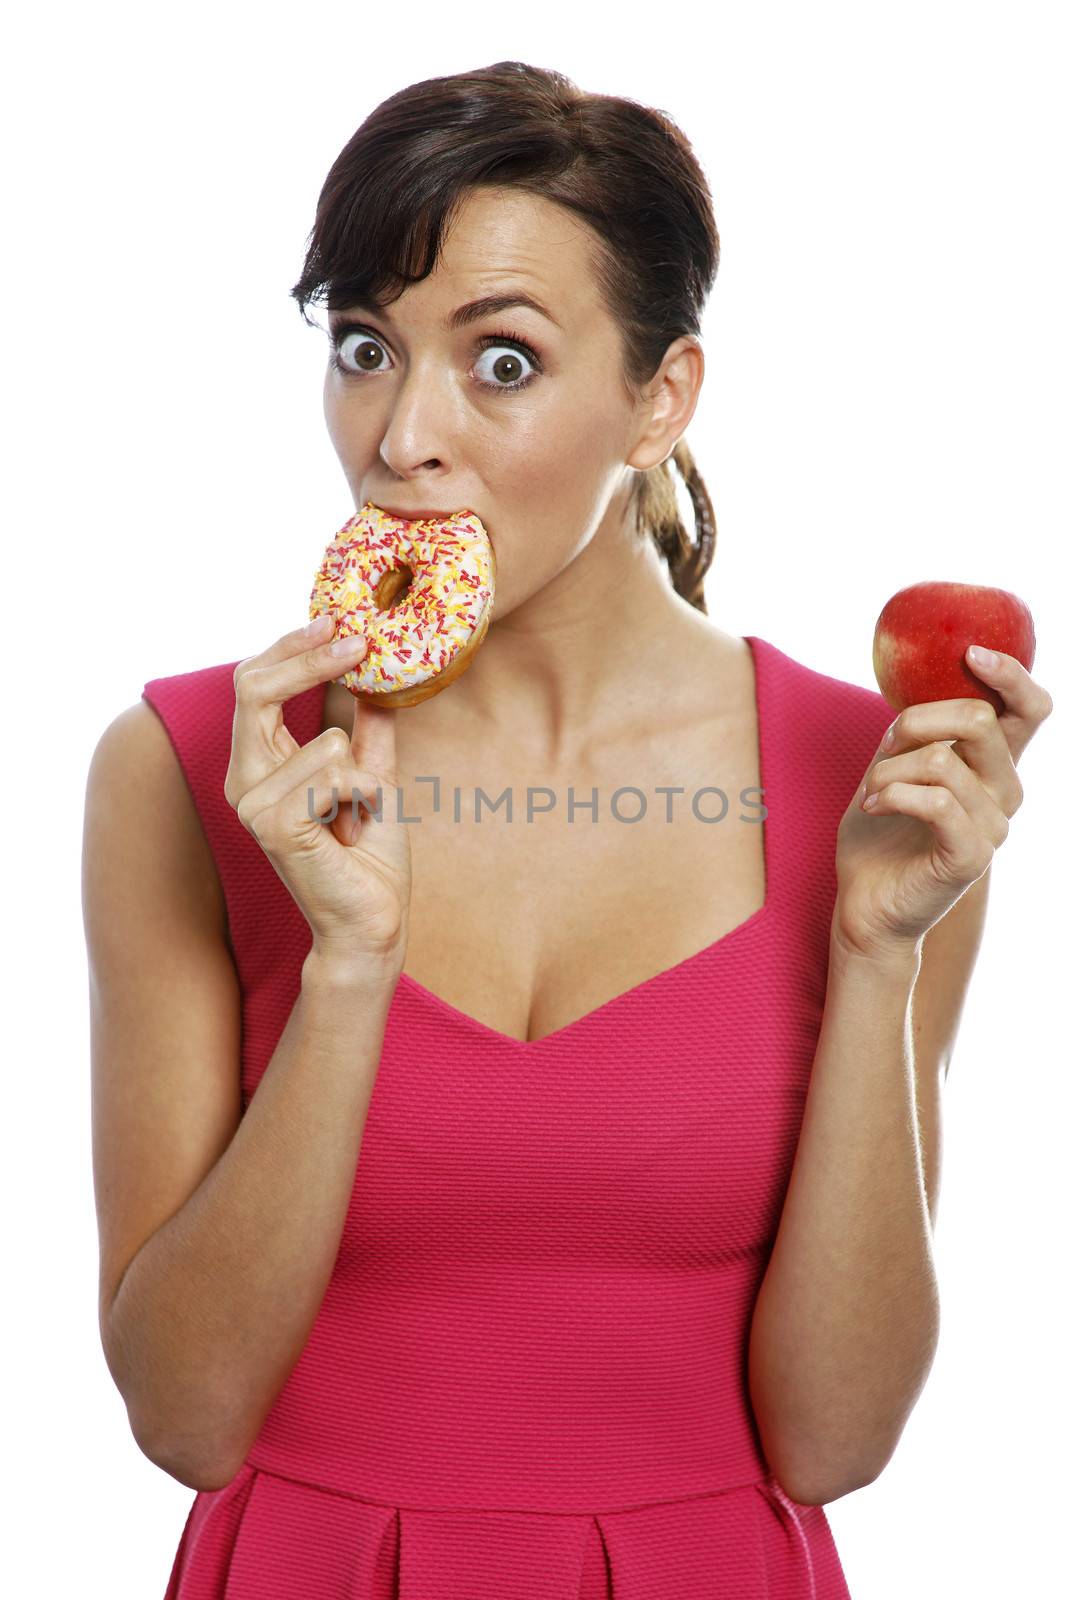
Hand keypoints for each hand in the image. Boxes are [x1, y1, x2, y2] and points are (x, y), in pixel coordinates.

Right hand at [224, 616, 412, 971]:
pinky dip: (360, 793)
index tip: (337, 620)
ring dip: (363, 771)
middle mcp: (243, 781)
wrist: (372, 922)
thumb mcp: (372, 775)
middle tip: (359, 642)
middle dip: (310, 659)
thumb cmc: (368, 858)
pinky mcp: (272, 826)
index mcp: (259, 764)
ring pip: (318, 740)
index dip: (292, 646)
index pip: (253, 683)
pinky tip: (354, 825)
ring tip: (364, 811)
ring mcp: (251, 805)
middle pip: (253, 688)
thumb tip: (374, 676)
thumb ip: (365, 729)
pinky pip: (330, 772)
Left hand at [832, 645, 1054, 962]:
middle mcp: (1004, 792)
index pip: (1030, 709)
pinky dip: (893, 795)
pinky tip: (873, 805)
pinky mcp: (971, 856)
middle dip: (916, 720)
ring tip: (871, 792)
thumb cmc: (879, 832)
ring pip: (943, 760)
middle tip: (885, 747)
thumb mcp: (894, 764)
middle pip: (979, 719)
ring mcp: (993, 826)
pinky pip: (936, 802)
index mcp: (993, 765)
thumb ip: (916, 728)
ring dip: (889, 770)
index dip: (1011, 674)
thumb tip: (921, 680)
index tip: (969, 653)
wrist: (866, 902)